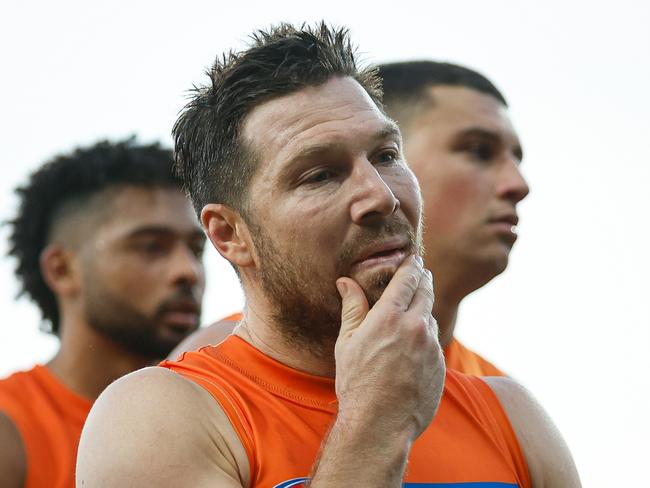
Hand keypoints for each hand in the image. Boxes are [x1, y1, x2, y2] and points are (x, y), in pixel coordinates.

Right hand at [334, 255, 444, 440]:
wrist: (380, 424)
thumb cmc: (357, 383)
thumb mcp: (347, 342)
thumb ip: (352, 307)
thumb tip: (345, 281)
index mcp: (390, 317)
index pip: (407, 278)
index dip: (411, 264)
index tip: (413, 257)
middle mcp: (416, 327)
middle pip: (426, 291)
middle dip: (423, 279)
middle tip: (420, 272)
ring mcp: (431, 347)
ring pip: (430, 317)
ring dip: (423, 309)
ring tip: (412, 311)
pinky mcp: (440, 365)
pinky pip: (434, 341)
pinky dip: (426, 336)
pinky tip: (413, 345)